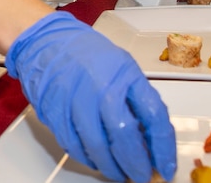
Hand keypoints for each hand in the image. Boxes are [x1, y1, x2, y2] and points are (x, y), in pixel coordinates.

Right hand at [6, 13, 176, 182]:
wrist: (45, 40)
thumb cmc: (85, 52)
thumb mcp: (122, 66)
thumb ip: (137, 99)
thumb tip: (151, 138)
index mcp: (124, 73)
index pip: (153, 115)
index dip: (163, 147)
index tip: (166, 166)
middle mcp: (100, 86)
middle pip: (124, 135)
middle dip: (136, 163)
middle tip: (141, 175)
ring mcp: (74, 100)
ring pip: (97, 146)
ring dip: (112, 167)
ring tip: (120, 172)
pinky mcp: (54, 112)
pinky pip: (74, 145)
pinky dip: (88, 159)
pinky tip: (96, 160)